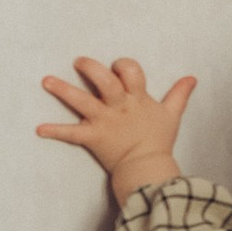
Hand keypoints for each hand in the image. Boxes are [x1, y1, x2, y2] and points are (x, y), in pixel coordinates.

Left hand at [38, 55, 195, 197]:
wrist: (148, 168)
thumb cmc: (159, 140)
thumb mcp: (172, 114)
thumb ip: (179, 94)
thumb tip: (192, 78)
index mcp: (136, 98)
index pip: (130, 71)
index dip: (123, 66)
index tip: (115, 68)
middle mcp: (119, 107)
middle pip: (105, 81)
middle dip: (90, 68)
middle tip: (78, 62)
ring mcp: (104, 122)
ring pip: (82, 101)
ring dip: (63, 91)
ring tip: (47, 81)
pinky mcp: (93, 138)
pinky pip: (71, 134)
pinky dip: (55, 131)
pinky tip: (39, 129)